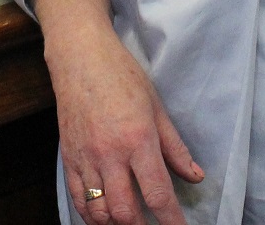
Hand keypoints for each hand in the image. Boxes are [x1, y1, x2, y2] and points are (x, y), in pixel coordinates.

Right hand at [51, 24, 201, 224]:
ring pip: (100, 211)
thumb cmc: (121, 75)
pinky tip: (104, 217)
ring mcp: (86, 158)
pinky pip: (78, 199)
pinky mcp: (69, 157)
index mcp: (138, 140)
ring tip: (130, 222)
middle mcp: (110, 154)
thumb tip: (195, 176)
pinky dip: (91, 215)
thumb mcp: (156, 107)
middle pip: (126, 212)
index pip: (158, 195)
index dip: (172, 221)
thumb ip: (175, 147)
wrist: (79, 56)